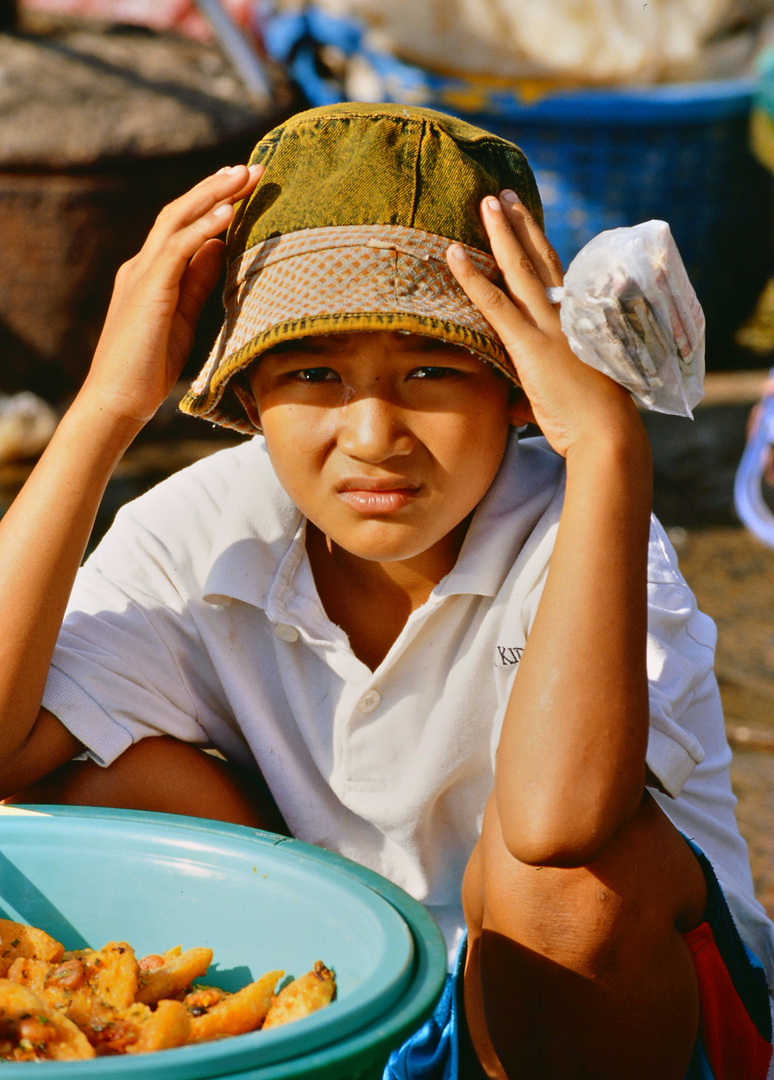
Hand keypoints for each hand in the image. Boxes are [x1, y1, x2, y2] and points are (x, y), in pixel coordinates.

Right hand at [81, 164, 261, 429]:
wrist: (117, 399)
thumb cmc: (149, 365)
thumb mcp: (184, 317)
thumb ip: (199, 282)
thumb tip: (222, 248)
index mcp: (151, 272)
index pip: (184, 225)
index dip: (212, 201)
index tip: (242, 184)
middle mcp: (143, 264)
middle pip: (181, 211)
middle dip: (217, 187)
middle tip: (252, 168)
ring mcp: (142, 274)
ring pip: (177, 219)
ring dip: (213, 195)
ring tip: (244, 176)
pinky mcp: (147, 289)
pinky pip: (177, 248)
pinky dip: (203, 227)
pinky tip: (227, 212)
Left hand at [446, 190, 641, 459]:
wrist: (607, 435)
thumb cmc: (592, 423)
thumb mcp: (569, 397)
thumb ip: (540, 393)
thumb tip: (519, 410)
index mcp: (579, 323)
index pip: (556, 277)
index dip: (539, 247)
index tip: (526, 222)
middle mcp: (566, 315)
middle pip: (541, 258)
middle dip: (520, 224)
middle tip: (503, 195)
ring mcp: (548, 326)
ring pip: (519, 268)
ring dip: (499, 232)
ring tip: (485, 201)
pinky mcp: (530, 345)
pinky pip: (494, 303)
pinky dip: (471, 277)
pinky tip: (452, 253)